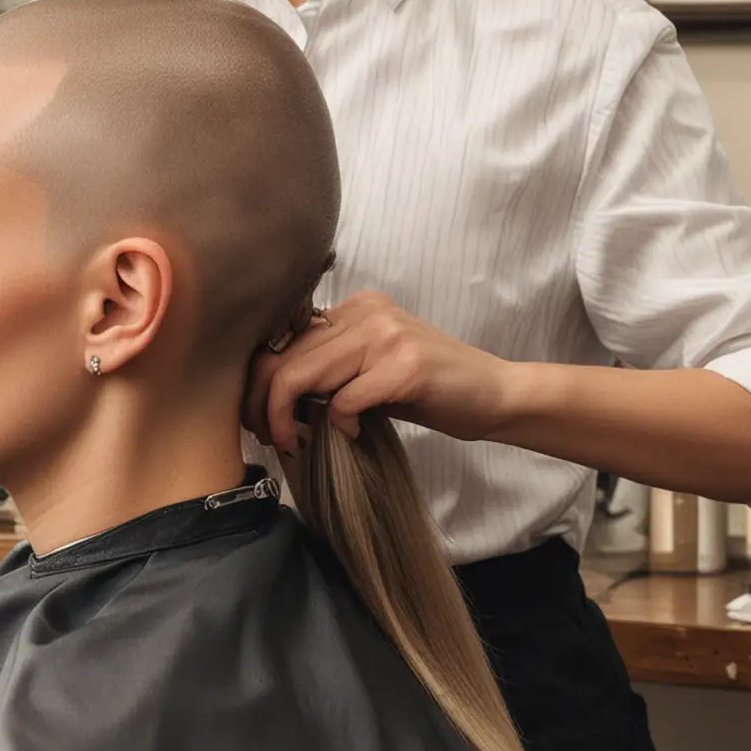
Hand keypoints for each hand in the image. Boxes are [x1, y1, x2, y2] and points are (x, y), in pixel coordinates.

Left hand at [243, 291, 509, 456]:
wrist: (493, 395)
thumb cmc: (429, 390)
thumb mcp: (370, 370)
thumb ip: (329, 370)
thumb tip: (268, 398)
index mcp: (355, 307)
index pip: (283, 339)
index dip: (258, 382)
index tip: (257, 419)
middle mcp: (367, 312)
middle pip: (285, 358)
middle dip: (263, 406)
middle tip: (268, 439)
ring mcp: (386, 335)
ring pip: (303, 376)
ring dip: (288, 419)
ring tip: (295, 443)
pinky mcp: (404, 366)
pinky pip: (344, 400)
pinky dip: (338, 425)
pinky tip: (352, 435)